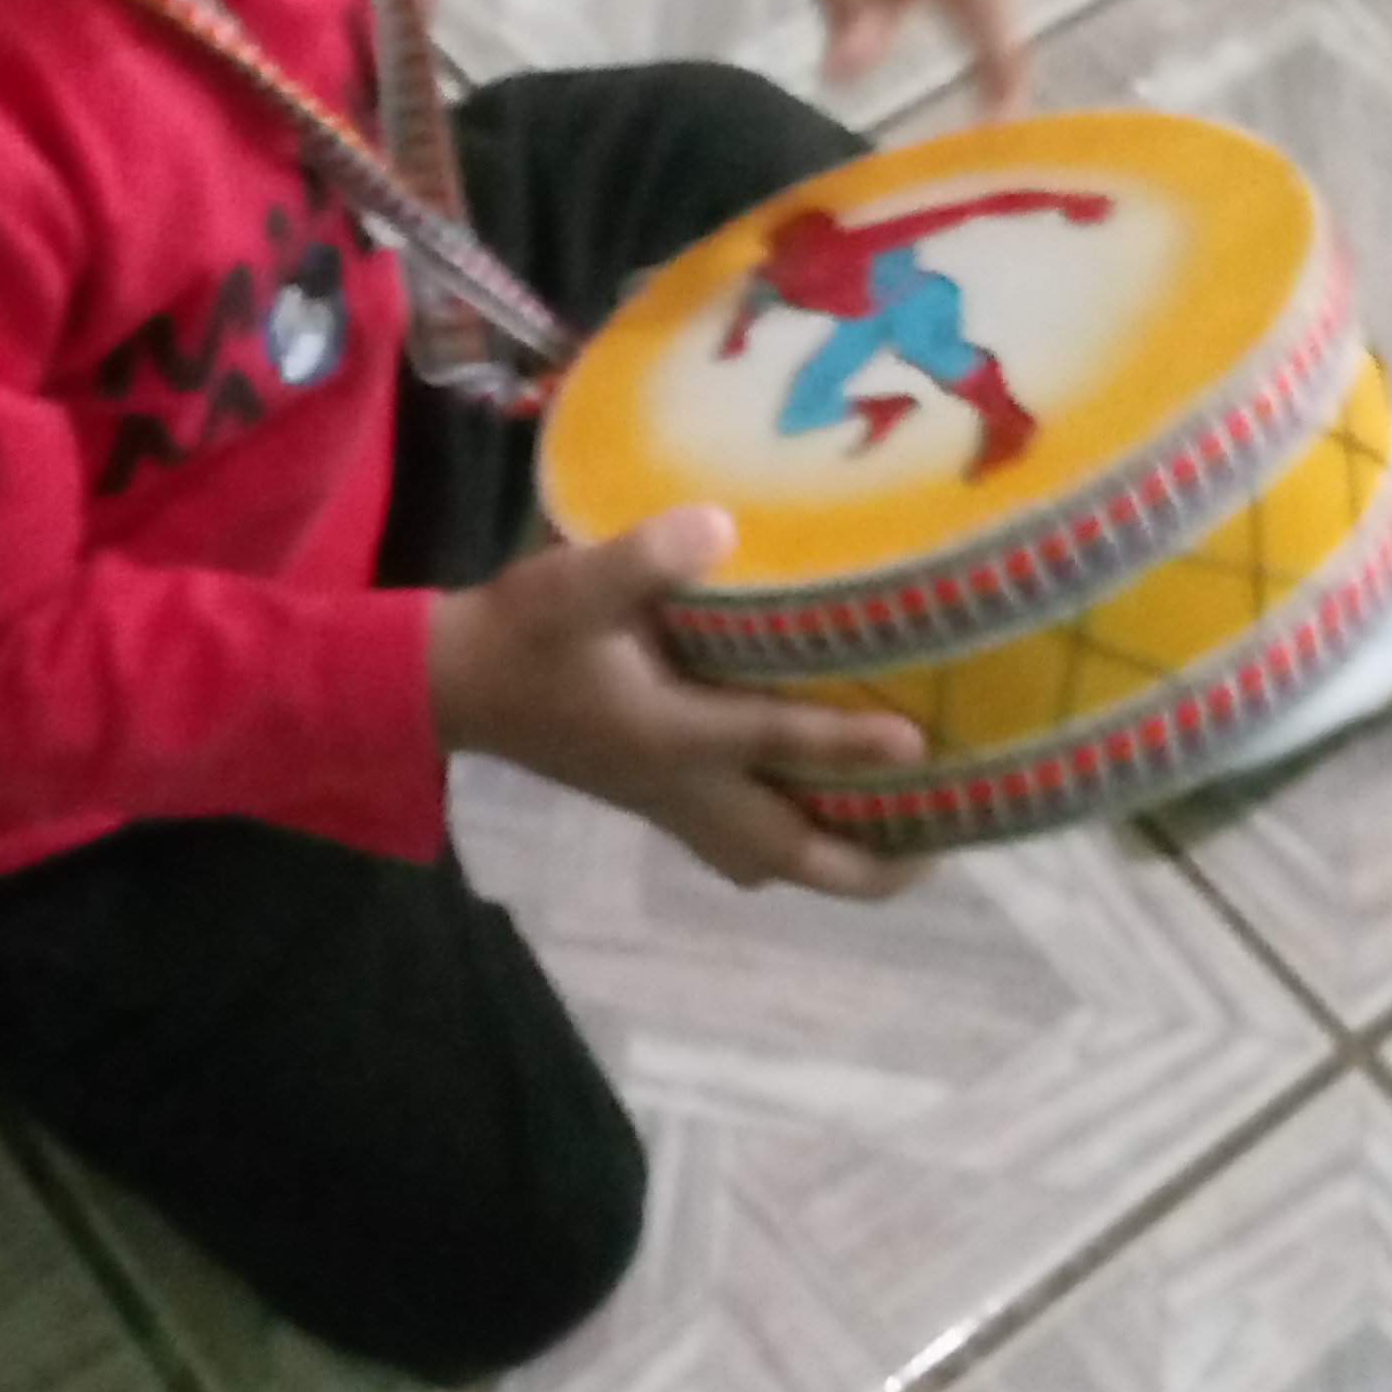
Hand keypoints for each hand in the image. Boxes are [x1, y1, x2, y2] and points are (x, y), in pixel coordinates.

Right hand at [429, 506, 929, 901]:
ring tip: (895, 840)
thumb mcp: (572, 585)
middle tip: (937, 843)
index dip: (849, 745)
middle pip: (787, 852)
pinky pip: (736, 845)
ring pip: (765, 860)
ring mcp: (667, 801)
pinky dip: (786, 843)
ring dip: (831, 862)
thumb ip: (641, 557)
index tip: (918, 743)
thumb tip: (721, 526)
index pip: (776, 743)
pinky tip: (814, 811)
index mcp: (671, 736)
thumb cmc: (521, 635)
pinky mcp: (653, 796)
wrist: (454, 685)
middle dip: (864, 864)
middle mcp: (681, 785)